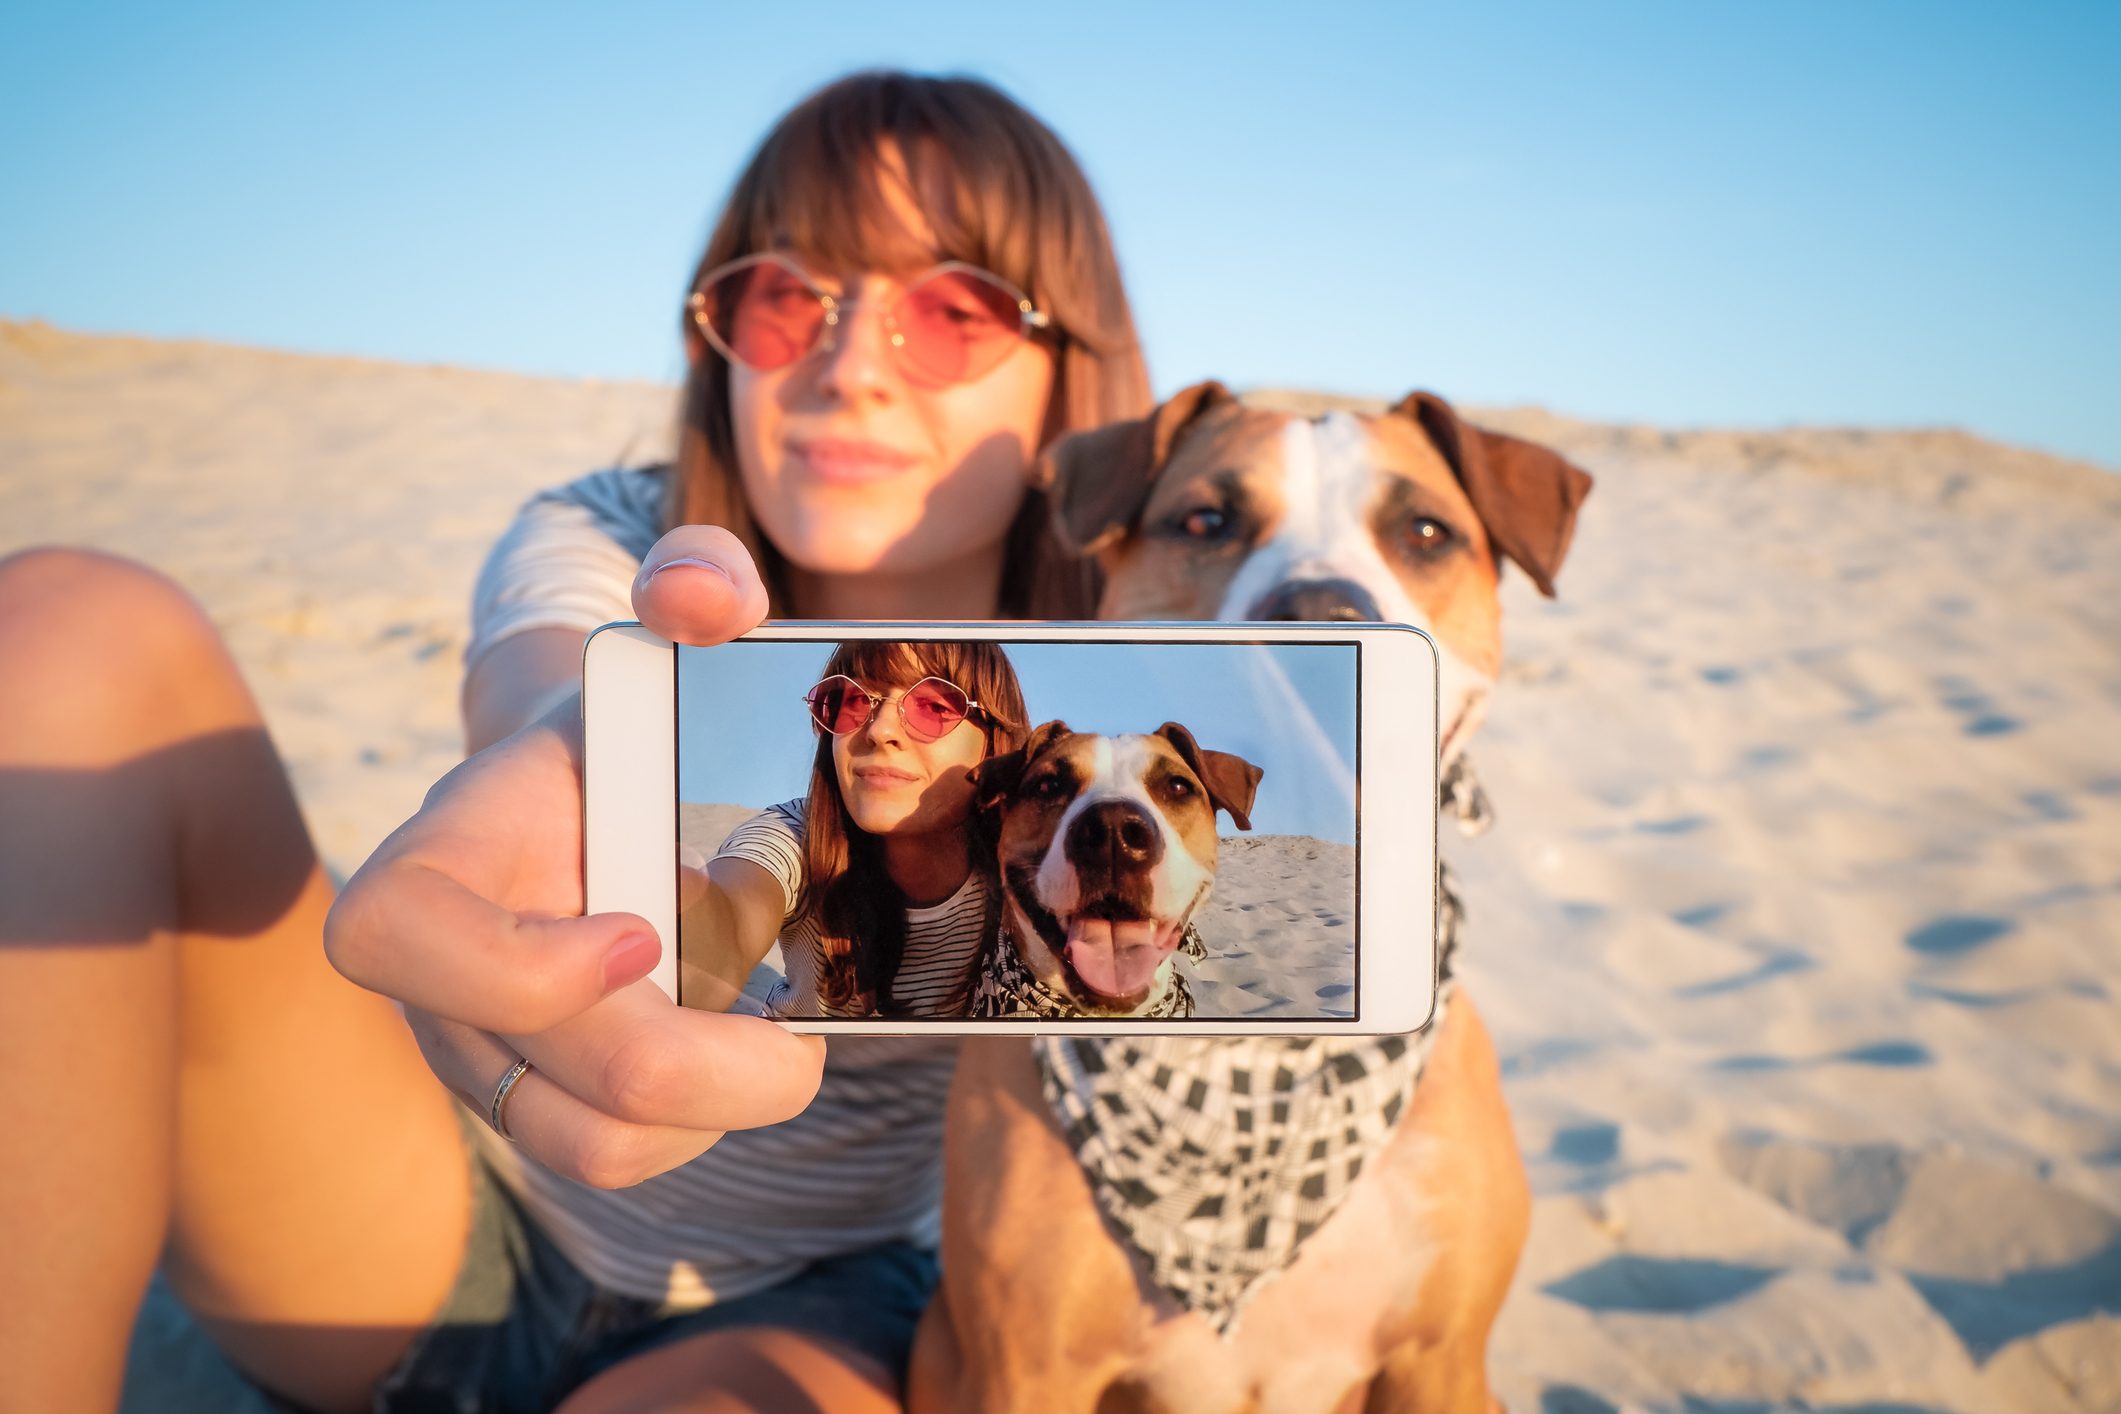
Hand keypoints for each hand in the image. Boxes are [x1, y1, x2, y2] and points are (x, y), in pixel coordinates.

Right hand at [326, 527, 802, 1186]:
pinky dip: (706, 1122)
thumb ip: (697, 581)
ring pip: (592, 1147)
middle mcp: (440, 978)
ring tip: (776, 1036)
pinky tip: (750, 1048)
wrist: (604, 793)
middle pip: (541, 1087)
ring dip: (711, 1111)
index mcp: (440, 858)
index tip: (645, 931)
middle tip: (796, 1040)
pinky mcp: (542, 1101)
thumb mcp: (670, 634)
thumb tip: (704, 595)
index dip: (516, 963)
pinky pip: (623, 1153)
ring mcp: (483, 1052)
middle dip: (696, 1077)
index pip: (401, 934)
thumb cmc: (632, 720)